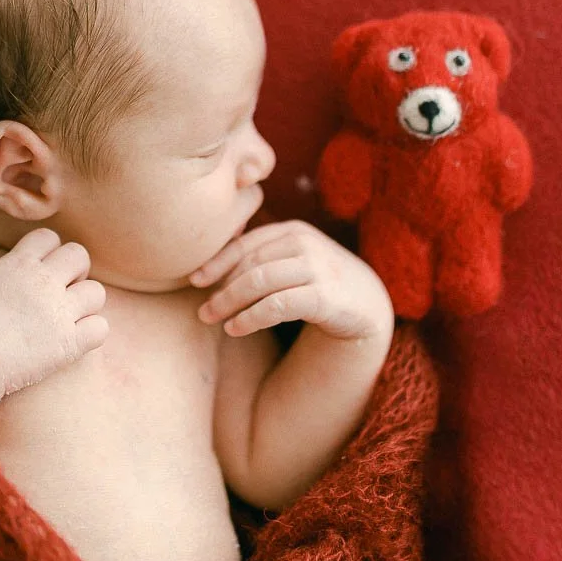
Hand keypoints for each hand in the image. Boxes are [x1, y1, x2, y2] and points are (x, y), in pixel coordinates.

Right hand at [0, 227, 108, 395]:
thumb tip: (20, 265)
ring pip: (97, 292)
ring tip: (70, 316)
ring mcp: (59, 312)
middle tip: (64, 290)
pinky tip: (76, 339)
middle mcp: (44, 282)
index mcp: (20, 263)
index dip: (49, 251)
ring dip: (86, 303)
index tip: (43, 268)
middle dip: (76, 270)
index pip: (48, 237)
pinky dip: (92, 332)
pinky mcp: (69, 342)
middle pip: (79, 256)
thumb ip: (6, 268)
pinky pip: (100, 328)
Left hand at [190, 220, 393, 340]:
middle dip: (220, 287)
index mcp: (293, 231)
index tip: (194, 280)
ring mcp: (317, 267)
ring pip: (259, 281)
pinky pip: (277, 305)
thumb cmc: (320, 283)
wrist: (368, 306)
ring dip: (229, 302)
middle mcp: (304, 243)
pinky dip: (250, 317)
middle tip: (201, 310)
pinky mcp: (324, 295)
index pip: (246, 243)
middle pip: (249, 263)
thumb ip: (263, 256)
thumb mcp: (293, 262)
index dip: (216, 261)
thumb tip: (211, 263)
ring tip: (211, 319)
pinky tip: (235, 329)